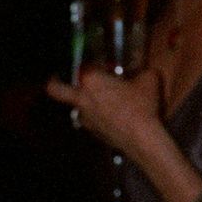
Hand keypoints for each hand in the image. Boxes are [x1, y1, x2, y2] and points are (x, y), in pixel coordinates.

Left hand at [47, 68, 164, 161]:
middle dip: (53, 83)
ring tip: (106, 100)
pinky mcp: (90, 132)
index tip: (106, 65)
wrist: (140, 137)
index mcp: (91, 80)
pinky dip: (98, 115)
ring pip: (77, 106)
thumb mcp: (148, 78)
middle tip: (55, 78)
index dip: (94, 64)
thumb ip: (139, 71)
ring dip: (86, 101)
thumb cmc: (142, 104)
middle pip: (56, 90)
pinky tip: (116, 115)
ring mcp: (83, 118)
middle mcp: (82, 99)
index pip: (83, 66)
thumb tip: (139, 73)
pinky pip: (90, 119)